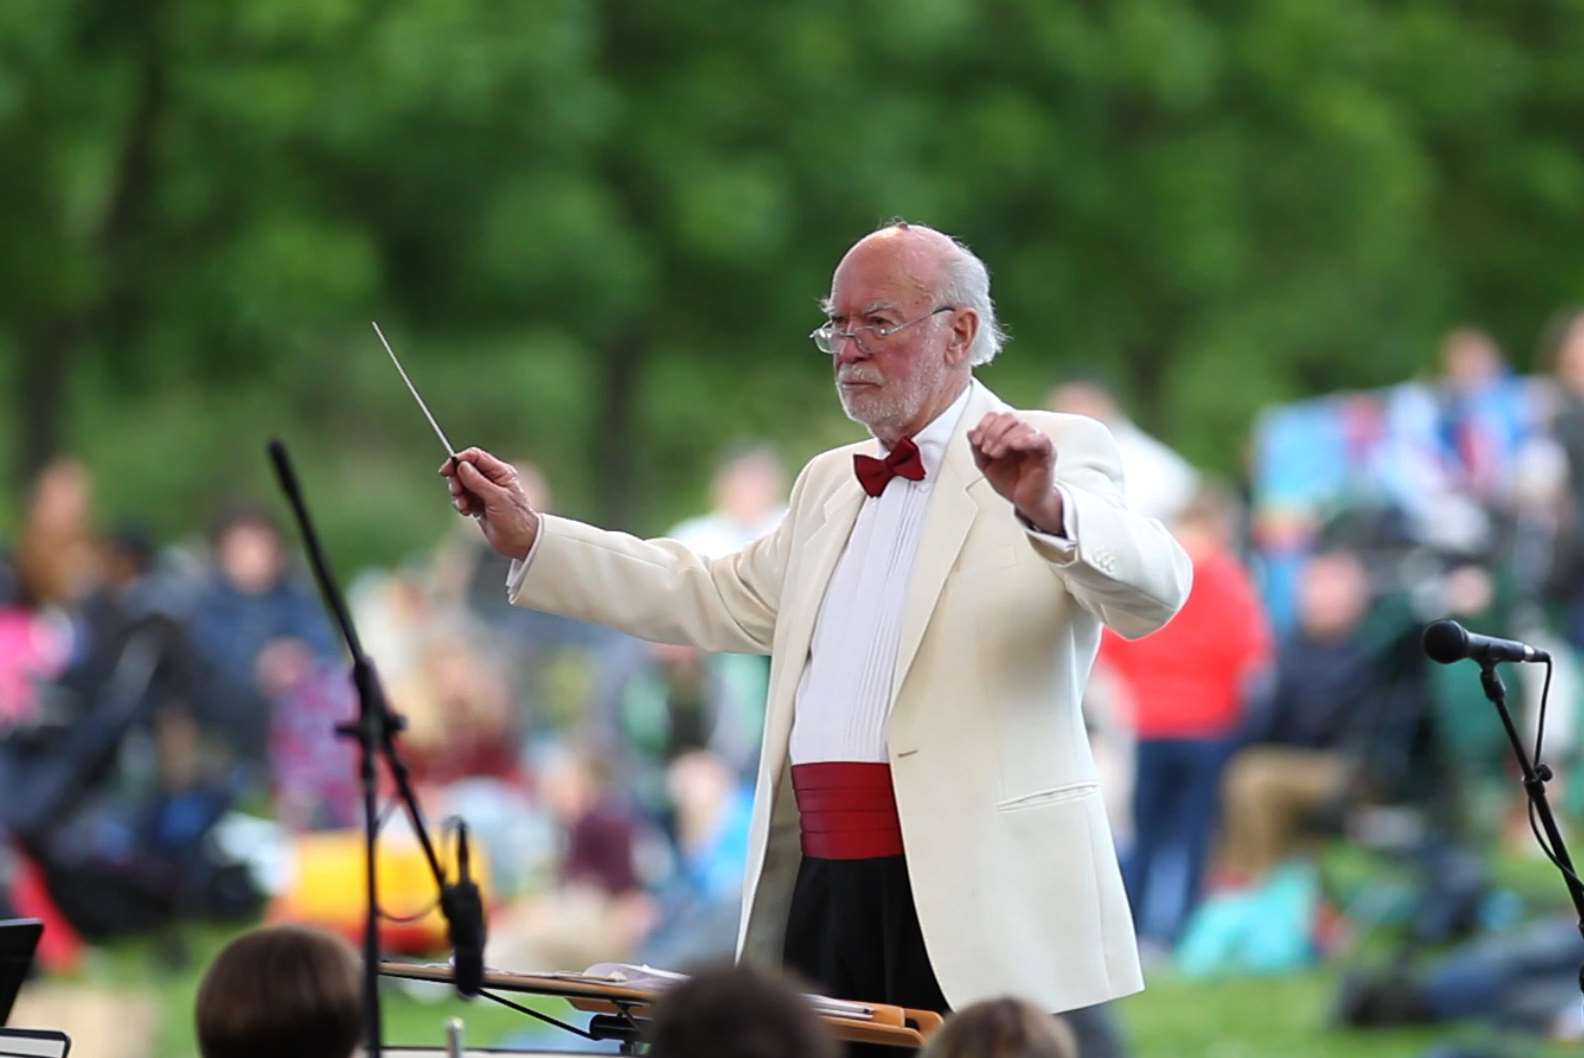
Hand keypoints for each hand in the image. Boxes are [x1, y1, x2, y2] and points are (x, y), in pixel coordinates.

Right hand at [440, 447, 540, 559]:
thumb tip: (461, 465)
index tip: (446, 470)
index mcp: (500, 472)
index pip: (476, 456)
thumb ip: (477, 481)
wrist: (520, 541)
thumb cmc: (515, 518)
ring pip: (462, 484)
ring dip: (458, 494)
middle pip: (465, 469)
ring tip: (464, 506)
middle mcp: (492, 479)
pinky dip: (461, 504)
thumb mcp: (496, 498)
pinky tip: (467, 512)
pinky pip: (463, 498)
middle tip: (457, 492)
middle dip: (457, 480)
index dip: (459, 460)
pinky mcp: (479, 504)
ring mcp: (485, 492)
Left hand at [968, 412, 1063, 531]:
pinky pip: (1041, 439)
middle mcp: (1023, 434)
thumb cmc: (1010, 482)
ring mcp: (1036, 442)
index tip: (976, 441)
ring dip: (1004, 439)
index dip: (984, 425)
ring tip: (996, 455)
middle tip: (986, 450)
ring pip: (1022, 427)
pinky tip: (1015, 446)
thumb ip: (977, 449)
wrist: (1025, 502)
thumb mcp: (987, 466)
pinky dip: (1027, 439)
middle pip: (1009, 417)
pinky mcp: (1047, 453)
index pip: (997, 416)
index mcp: (1009, 434)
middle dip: (992, 432)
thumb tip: (970, 432)